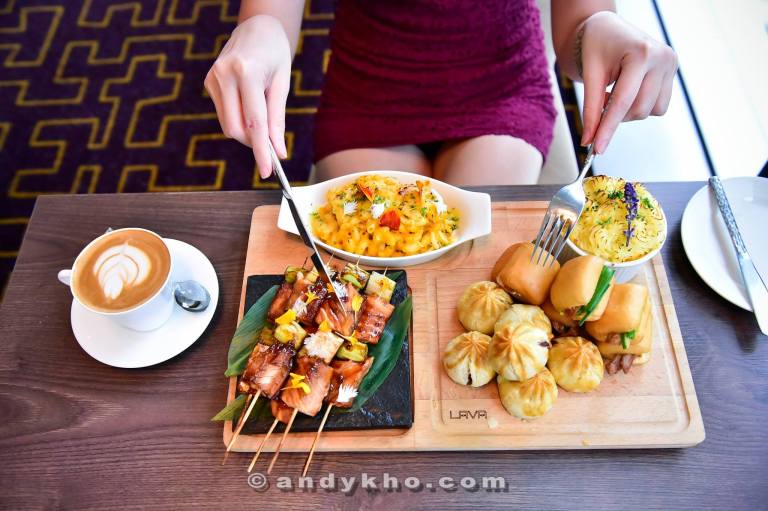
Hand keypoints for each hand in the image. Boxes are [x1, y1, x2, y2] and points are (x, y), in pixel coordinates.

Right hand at [204, 15, 291, 177]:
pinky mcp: (208, 82)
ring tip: (262, 119)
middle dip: (253, 143)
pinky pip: (224, 114)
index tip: (267, 172)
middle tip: (270, 148)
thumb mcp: (282, 84)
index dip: (260, 151)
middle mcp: (224, 75)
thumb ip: (277, 119)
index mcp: (246, 73)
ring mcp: (212, 78)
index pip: (254, 122)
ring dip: (246, 132)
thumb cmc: (275, 54)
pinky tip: (249, 106)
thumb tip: (278, 152)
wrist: (257, 27)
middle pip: (236, 128)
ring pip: (228, 124)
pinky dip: (238, 120)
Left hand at [579, 11, 677, 153]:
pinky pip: (658, 105)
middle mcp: (662, 58)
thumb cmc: (596, 44)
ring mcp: (671, 65)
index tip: (597, 149)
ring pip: (650, 111)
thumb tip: (589, 140)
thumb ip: (590, 109)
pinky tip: (629, 89)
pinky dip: (640, 105)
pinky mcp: (672, 71)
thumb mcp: (590, 74)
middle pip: (638, 110)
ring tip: (614, 90)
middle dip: (616, 115)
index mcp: (641, 53)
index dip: (608, 128)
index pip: (623, 101)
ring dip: (628, 111)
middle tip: (600, 100)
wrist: (608, 27)